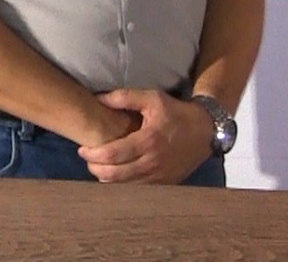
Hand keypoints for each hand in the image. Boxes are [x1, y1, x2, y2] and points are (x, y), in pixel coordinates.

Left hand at [77, 89, 212, 184]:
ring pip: (124, 186)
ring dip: (106, 179)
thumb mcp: (152, 99)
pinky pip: (137, 190)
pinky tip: (115, 175)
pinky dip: (122, 185)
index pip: (113, 154)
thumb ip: (124, 97)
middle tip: (87, 160)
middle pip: (115, 175)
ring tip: (98, 167)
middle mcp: (152, 163)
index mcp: (148, 141)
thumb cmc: (176, 113)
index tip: (82, 150)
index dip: (93, 154)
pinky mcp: (164, 184)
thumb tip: (98, 98)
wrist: (205, 131)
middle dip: (95, 169)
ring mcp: (159, 177)